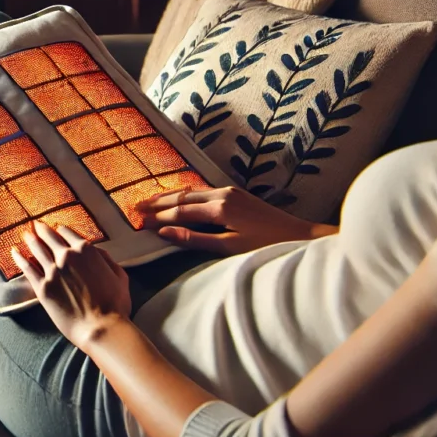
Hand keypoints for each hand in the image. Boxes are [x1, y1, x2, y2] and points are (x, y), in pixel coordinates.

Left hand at [13, 222, 130, 346]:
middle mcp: (66, 257)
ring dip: (30, 239)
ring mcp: (52, 272)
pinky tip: (14, 252)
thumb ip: (107, 259)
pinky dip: (19, 258)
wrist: (100, 328)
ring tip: (25, 233)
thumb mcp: (119, 276)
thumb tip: (97, 252)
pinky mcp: (42, 288)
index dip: (61, 230)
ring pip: (37, 249)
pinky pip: (27, 269)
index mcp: (86, 251)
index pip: (68, 233)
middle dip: (42, 230)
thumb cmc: (115, 305)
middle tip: (36, 225)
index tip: (56, 229)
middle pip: (49, 238)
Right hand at [135, 185, 335, 255]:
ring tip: (151, 200)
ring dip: (170, 195)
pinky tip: (179, 196)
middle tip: (136, 207)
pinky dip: (186, 193)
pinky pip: (202, 189)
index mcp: (219, 207)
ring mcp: (229, 190)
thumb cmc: (265, 247)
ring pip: (192, 189)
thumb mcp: (229, 248)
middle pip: (182, 195)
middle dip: (158, 201)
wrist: (299, 235)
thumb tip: (165, 233)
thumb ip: (195, 239)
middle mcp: (222, 193)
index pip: (180, 210)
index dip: (158, 216)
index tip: (138, 221)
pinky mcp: (236, 192)